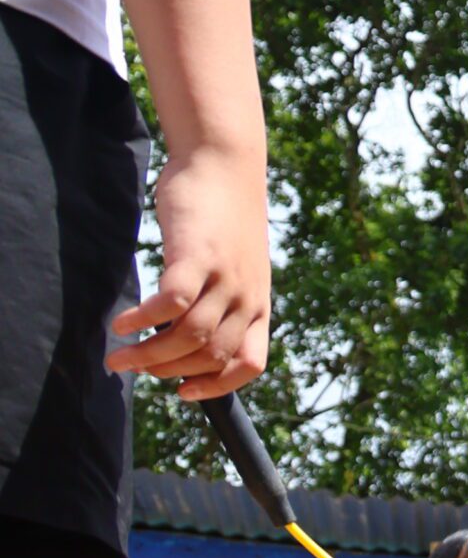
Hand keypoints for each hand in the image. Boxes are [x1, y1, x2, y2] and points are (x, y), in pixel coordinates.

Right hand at [108, 144, 270, 399]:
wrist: (225, 164)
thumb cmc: (222, 218)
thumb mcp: (236, 266)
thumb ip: (221, 300)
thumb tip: (185, 333)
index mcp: (259, 305)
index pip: (250, 364)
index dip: (218, 387)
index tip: (184, 392)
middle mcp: (247, 297)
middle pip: (211, 355)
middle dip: (169, 371)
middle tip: (132, 369)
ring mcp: (226, 277)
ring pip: (190, 336)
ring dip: (150, 354)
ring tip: (118, 355)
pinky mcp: (198, 256)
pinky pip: (171, 304)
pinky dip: (143, 320)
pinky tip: (121, 323)